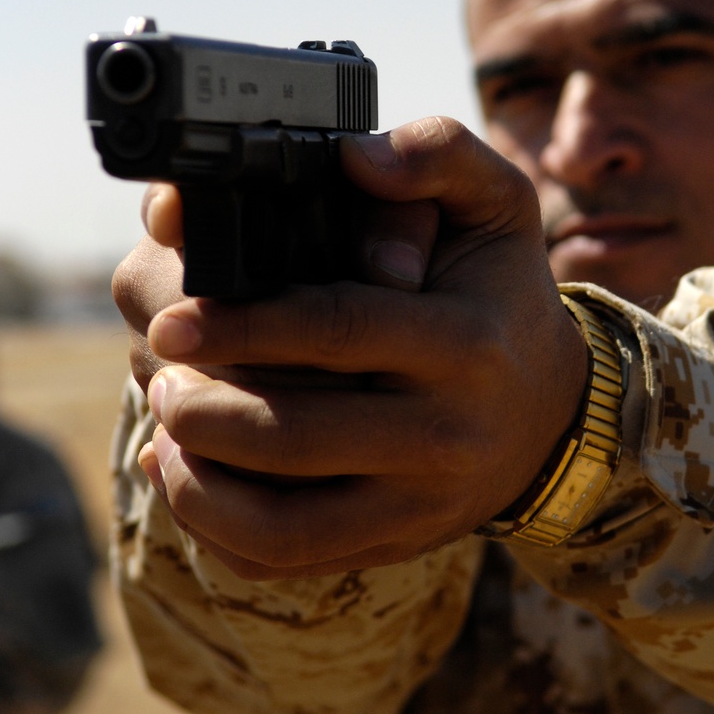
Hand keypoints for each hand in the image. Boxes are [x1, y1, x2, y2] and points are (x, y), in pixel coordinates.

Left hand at [115, 119, 588, 578]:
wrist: (553, 411)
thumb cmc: (501, 295)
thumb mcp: (498, 204)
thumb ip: (437, 153)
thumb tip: (354, 159)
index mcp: (463, 342)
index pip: (337, 332)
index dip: (243, 325)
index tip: (174, 320)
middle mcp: (446, 433)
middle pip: (296, 437)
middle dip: (204, 410)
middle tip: (160, 374)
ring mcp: (420, 504)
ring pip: (284, 525)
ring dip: (200, 482)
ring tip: (166, 427)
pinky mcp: (395, 544)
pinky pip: (289, 559)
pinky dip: (219, 531)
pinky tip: (188, 480)